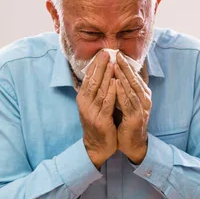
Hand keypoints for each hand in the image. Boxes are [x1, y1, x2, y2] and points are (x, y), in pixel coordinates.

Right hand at [77, 50, 116, 168]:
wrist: (97, 146)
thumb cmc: (98, 122)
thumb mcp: (94, 105)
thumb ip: (96, 91)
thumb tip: (99, 72)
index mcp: (83, 98)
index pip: (89, 78)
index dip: (95, 65)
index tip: (102, 53)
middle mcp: (85, 104)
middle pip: (93, 81)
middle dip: (100, 66)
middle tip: (106, 53)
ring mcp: (92, 112)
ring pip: (100, 91)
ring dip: (106, 76)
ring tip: (112, 64)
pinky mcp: (101, 120)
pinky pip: (107, 104)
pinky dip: (112, 92)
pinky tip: (116, 83)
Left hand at [114, 52, 151, 163]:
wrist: (133, 144)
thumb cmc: (128, 122)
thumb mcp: (128, 103)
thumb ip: (125, 90)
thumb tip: (117, 74)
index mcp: (143, 95)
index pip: (135, 76)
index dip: (127, 65)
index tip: (118, 53)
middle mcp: (145, 100)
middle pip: (135, 79)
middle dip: (125, 66)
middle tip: (117, 54)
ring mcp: (142, 109)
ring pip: (132, 89)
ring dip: (123, 76)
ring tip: (115, 65)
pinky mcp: (136, 117)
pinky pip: (128, 102)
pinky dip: (122, 92)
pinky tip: (116, 84)